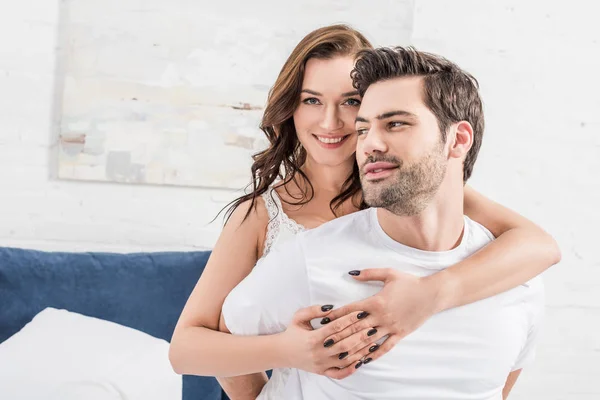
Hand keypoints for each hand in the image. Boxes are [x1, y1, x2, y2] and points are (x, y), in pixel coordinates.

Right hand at [277, 303, 378, 374]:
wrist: (281, 353)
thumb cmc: (292, 332)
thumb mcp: (299, 317)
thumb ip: (314, 310)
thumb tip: (331, 307)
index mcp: (313, 338)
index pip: (336, 328)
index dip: (349, 320)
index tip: (361, 313)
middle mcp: (318, 353)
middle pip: (344, 344)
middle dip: (360, 335)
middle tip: (372, 327)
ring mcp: (322, 364)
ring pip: (345, 359)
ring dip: (360, 351)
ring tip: (373, 342)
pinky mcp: (323, 372)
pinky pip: (340, 374)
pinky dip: (351, 369)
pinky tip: (361, 360)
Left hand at [323, 268, 443, 378]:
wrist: (432, 294)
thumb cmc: (410, 282)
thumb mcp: (389, 274)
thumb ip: (369, 273)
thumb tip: (351, 274)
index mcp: (376, 301)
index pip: (351, 310)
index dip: (336, 315)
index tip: (324, 320)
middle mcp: (381, 317)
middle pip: (356, 327)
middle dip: (340, 334)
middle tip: (325, 340)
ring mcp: (391, 327)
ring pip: (368, 340)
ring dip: (353, 347)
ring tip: (340, 353)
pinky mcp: (400, 334)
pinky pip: (385, 347)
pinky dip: (374, 354)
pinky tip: (364, 359)